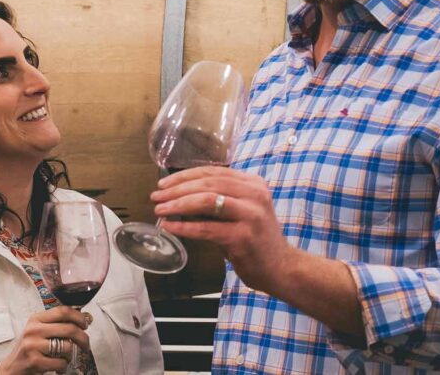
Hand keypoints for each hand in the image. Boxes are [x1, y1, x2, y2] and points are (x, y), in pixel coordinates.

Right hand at [0, 306, 89, 374]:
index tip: (85, 324)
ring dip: (70, 355)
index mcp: (36, 319)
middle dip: (83, 338)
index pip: (62, 311)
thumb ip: (55, 324)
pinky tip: (57, 367)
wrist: (12, 368)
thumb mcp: (37, 331)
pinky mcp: (35, 361)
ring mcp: (33, 345)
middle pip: (69, 328)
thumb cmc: (29, 349)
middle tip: (86, 345)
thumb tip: (82, 319)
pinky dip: (63, 366)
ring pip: (66, 347)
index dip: (78, 317)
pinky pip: (60, 362)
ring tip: (64, 358)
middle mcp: (33, 329)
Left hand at [150, 167, 294, 292]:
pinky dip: (184, 227)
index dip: (184, 176)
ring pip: (205, 201)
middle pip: (206, 184)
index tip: (164, 184)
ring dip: (177, 205)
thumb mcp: (240, 211)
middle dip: (176, 189)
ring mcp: (250, 215)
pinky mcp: (243, 236)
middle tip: (156, 197)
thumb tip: (178, 194)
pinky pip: (206, 228)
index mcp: (252, 183)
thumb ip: (218, 198)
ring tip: (160, 210)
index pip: (211, 172)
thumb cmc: (256, 239)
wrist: (283, 268)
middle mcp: (254, 194)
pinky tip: (170, 227)